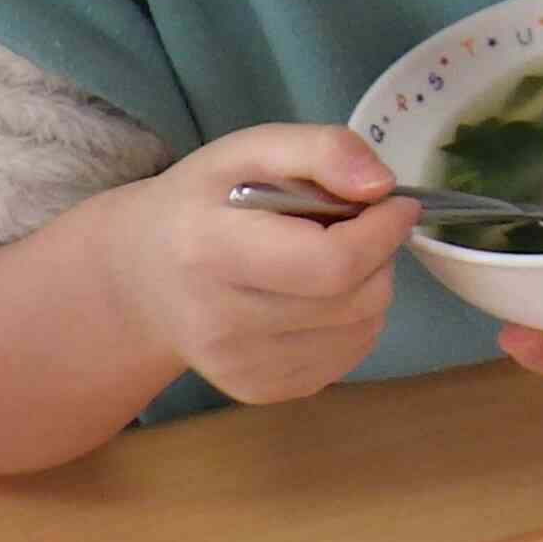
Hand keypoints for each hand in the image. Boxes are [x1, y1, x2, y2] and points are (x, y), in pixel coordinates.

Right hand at [107, 125, 421, 403]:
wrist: (144, 277)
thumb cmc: (202, 204)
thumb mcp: (250, 151)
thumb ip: (321, 150)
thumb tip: (382, 186)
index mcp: (211, 252)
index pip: (332, 263)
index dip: (382, 233)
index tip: (398, 205)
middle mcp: (221, 324)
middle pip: (355, 300)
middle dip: (380, 256)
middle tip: (358, 228)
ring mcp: (240, 367)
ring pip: (362, 330)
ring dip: (371, 288)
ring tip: (331, 260)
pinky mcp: (260, 391)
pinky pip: (347, 356)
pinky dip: (354, 321)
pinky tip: (317, 296)